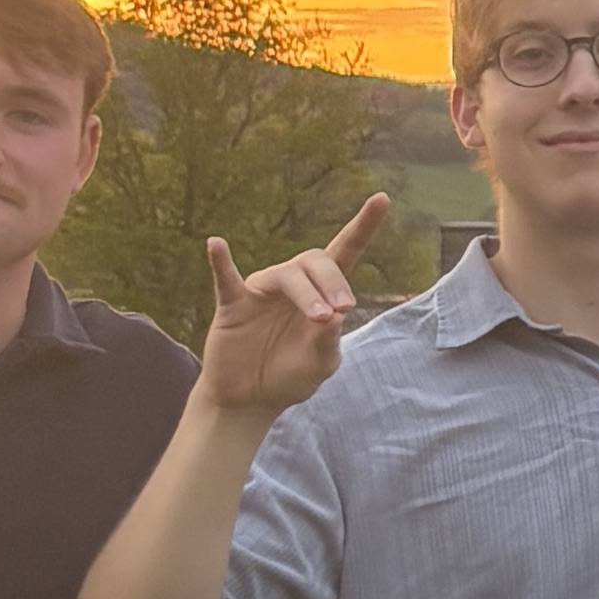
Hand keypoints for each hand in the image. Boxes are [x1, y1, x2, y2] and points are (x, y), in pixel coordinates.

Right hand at [199, 197, 390, 414]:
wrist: (252, 400)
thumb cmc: (290, 376)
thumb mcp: (319, 364)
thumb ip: (329, 342)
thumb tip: (337, 314)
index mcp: (322, 295)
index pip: (344, 253)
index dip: (362, 227)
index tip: (382, 199)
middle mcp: (293, 284)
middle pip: (316, 261)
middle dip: (333, 282)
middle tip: (339, 311)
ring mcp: (261, 291)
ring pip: (286, 274)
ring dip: (306, 293)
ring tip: (319, 318)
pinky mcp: (232, 304)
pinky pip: (226, 277)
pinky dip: (221, 261)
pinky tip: (217, 245)